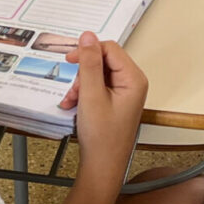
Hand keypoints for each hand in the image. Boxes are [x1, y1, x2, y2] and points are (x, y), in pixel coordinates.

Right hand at [60, 35, 146, 183]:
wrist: (102, 167)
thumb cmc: (102, 137)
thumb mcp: (91, 95)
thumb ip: (89, 63)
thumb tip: (88, 36)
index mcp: (134, 79)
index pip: (110, 48)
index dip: (88, 51)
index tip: (70, 59)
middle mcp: (132, 83)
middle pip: (103, 60)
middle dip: (83, 73)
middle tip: (73, 90)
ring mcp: (125, 92)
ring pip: (97, 74)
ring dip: (80, 84)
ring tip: (72, 101)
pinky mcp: (116, 101)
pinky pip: (97, 86)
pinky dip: (83, 93)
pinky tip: (74, 105)